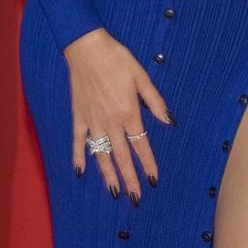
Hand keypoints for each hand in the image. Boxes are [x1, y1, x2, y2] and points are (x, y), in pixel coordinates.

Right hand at [64, 29, 171, 199]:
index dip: (147, 164)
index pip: (140, 145)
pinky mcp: (78, 116)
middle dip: (129, 179)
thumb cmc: (117, 60)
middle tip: (135, 198)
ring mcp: (92, 121)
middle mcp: (110, 122)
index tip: (153, 180)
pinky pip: (78, 141)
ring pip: (100, 154)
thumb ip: (155, 102)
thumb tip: (169, 121)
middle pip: (121, 157)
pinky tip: (80, 173)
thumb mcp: (142, 78)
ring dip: (107, 175)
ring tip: (114, 192)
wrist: (87, 49)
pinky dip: (78, 157)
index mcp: (128, 113)